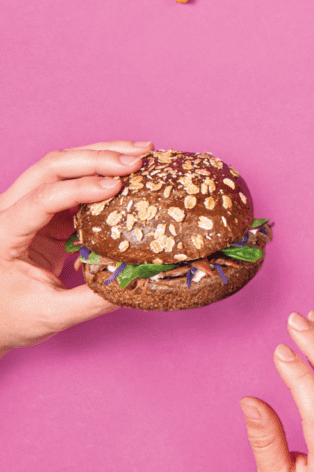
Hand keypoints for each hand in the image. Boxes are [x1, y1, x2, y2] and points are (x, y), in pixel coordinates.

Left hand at [0, 141, 153, 355]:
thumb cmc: (10, 319)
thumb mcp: (51, 315)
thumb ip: (93, 300)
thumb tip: (139, 282)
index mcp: (3, 233)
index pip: (42, 198)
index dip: (80, 188)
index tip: (115, 187)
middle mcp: (10, 210)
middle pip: (52, 167)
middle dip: (97, 158)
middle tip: (136, 161)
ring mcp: (28, 205)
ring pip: (64, 166)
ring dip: (102, 155)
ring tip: (141, 152)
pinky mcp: (46, 210)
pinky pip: (74, 182)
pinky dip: (102, 172)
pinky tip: (129, 171)